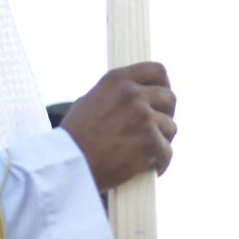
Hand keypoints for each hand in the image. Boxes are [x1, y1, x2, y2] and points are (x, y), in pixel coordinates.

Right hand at [60, 62, 177, 192]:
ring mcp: (144, 117)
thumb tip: (137, 97)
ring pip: (171, 127)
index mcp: (118, 79)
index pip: (157, 71)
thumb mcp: (92, 100)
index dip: (163, 85)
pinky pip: (167, 152)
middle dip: (166, 114)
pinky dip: (161, 163)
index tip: (161, 99)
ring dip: (162, 140)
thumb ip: (117, 95)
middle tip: (158, 129)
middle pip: (170, 98)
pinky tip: (154, 168)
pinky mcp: (150, 142)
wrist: (67, 164)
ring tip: (150, 152)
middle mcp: (133, 94)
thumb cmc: (75, 137)